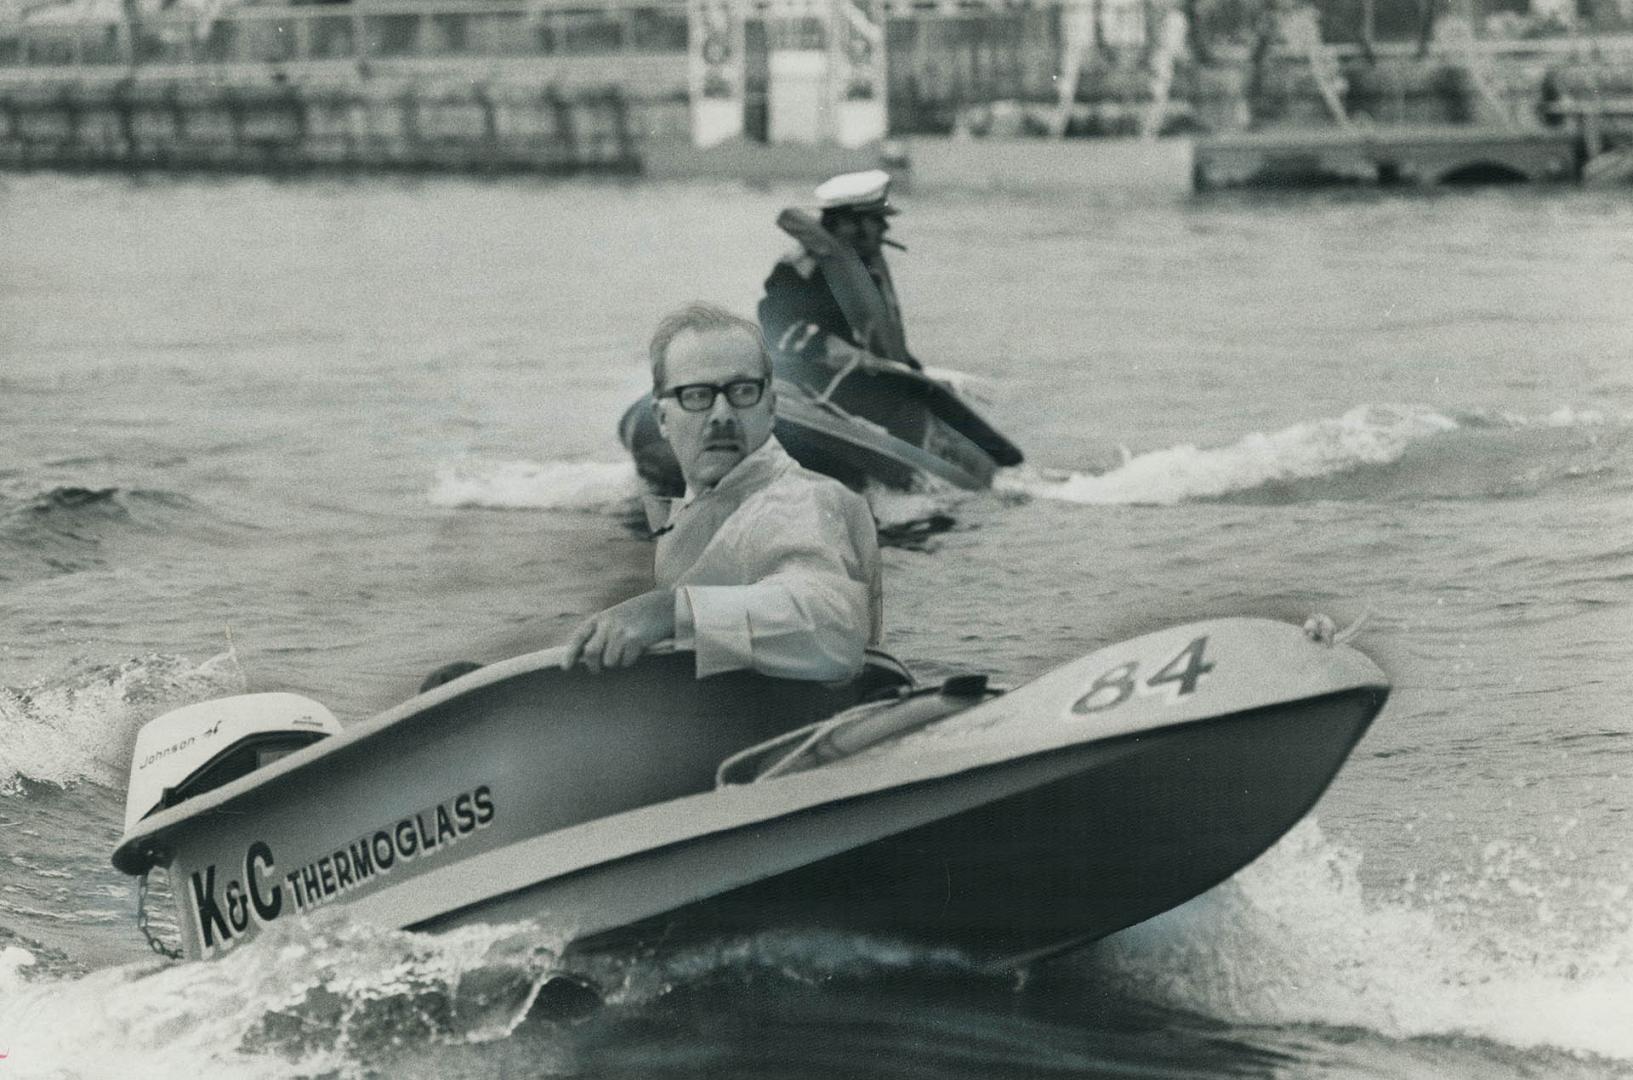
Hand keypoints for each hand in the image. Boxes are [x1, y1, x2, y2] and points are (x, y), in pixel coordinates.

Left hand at [561, 589, 676, 673]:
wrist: (665, 605)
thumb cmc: (640, 613)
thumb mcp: (616, 616)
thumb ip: (602, 631)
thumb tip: (588, 656)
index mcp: (600, 618)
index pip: (579, 637)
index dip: (570, 654)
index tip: (566, 668)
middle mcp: (608, 624)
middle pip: (591, 654)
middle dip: (593, 666)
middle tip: (597, 670)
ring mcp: (621, 632)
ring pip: (609, 661)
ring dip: (617, 662)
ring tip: (626, 651)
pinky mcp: (635, 640)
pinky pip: (626, 661)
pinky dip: (630, 660)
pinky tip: (638, 649)